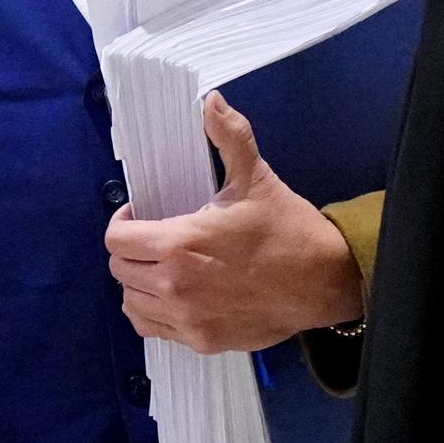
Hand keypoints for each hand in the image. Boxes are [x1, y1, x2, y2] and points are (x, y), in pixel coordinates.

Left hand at [105, 92, 365, 353]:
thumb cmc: (289, 230)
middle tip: (152, 237)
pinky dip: (153, 312)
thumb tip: (210, 101)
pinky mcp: (202, 341)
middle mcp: (176, 286)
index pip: (117, 240)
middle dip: (131, 250)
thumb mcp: (256, 178)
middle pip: (120, 270)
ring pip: (132, 303)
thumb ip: (229, 137)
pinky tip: (173, 295)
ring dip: (139, 282)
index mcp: (181, 244)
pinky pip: (154, 330)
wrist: (326, 282)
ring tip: (160, 266)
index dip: (121, 223)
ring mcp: (188, 318)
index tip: (139, 214)